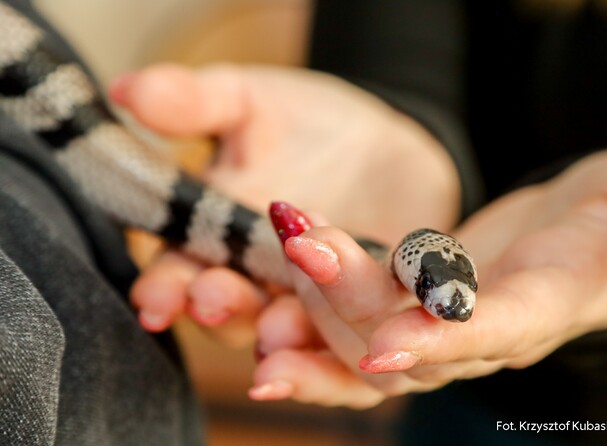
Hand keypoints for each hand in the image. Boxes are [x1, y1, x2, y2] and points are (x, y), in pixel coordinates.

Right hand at [112, 63, 459, 337]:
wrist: (391, 148)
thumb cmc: (310, 126)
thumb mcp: (254, 104)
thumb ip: (195, 103)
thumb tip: (126, 88)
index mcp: (218, 246)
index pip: (181, 275)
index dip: (165, 289)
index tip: (155, 298)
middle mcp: (260, 288)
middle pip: (233, 314)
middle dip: (222, 308)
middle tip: (213, 298)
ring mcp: (314, 311)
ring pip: (293, 337)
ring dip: (281, 338)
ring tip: (276, 327)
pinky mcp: (370, 320)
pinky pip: (360, 343)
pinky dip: (352, 348)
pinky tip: (358, 349)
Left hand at [249, 148, 606, 406]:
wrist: (586, 229)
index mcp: (543, 308)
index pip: (488, 334)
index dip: (439, 340)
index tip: (382, 342)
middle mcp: (485, 333)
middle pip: (406, 338)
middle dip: (346, 299)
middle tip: (297, 240)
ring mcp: (444, 328)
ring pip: (365, 338)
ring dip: (311, 305)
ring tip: (274, 253)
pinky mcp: (413, 308)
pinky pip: (351, 326)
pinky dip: (307, 315)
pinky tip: (265, 293)